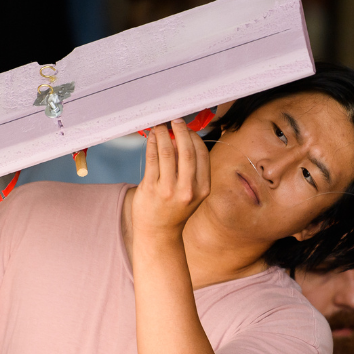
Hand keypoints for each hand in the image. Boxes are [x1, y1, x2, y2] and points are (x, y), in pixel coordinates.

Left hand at [132, 119, 210, 238]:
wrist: (159, 233)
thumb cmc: (175, 209)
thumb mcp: (192, 193)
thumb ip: (192, 169)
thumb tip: (182, 137)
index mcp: (202, 189)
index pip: (201, 154)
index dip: (194, 137)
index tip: (186, 129)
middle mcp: (187, 190)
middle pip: (186, 151)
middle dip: (180, 131)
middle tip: (174, 121)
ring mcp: (168, 190)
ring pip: (166, 152)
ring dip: (162, 134)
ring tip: (160, 127)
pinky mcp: (150, 189)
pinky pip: (151, 159)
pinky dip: (151, 144)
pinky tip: (151, 138)